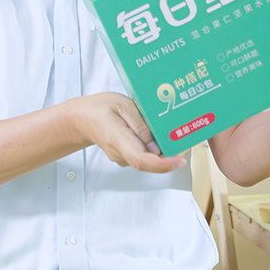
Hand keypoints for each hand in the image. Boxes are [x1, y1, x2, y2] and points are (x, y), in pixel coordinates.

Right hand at [67, 92, 185, 172]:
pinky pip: (146, 155)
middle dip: (171, 153)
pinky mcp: (128, 157)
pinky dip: (156, 147)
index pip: (141, 159)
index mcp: (118, 138)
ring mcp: (123, 158)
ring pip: (150, 159)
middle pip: (150, 162)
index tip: (180, 160)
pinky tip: (160, 133)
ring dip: (165, 149)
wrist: (82, 119)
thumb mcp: (122, 105)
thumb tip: (155, 143)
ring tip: (174, 130)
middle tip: (187, 136)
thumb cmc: (100, 109)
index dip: (162, 164)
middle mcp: (120, 153)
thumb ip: (140, 124)